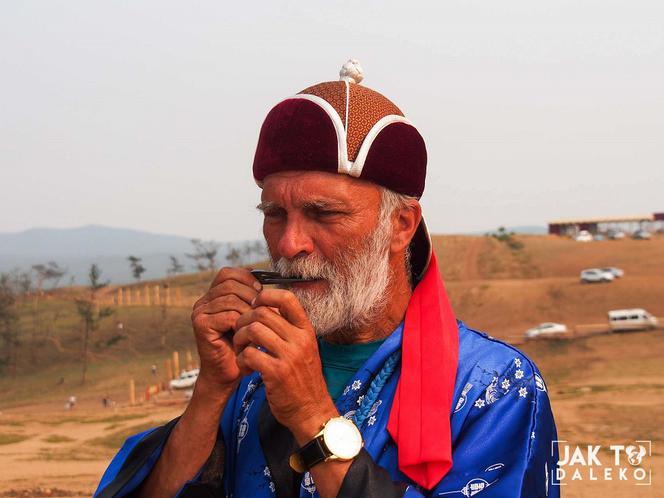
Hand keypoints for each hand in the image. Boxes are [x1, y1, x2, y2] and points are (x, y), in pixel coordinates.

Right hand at [191, 267, 261, 391]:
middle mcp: (203, 301)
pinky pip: (228, 315)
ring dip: (249, 311)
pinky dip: (242, 323)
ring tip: (256, 325)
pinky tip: (246, 333)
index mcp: (213, 296)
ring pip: (231, 299)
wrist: (228, 373)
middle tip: (262, 311)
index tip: (261, 292)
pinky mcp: (201, 325)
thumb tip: (270, 277)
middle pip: (230, 283)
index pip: (228, 273)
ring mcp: (200, 312)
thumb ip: (253, 297)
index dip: (247, 278)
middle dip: (251, 295)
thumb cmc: (242, 345)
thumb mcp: (250, 317)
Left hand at [233, 289, 337, 441]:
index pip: (287, 297)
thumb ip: (289, 330)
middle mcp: (300, 339)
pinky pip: (249, 354)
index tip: (255, 307)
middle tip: (240, 334)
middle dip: (244, 320)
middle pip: (263, 312)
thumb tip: (268, 308)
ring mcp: (289, 356)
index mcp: (306, 330)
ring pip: (253, 330)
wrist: (312, 411)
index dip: (266, 296)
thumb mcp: (304, 349)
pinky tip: (245, 367)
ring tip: (241, 350)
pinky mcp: (276, 373)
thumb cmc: (303, 379)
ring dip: (240, 339)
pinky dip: (241, 360)